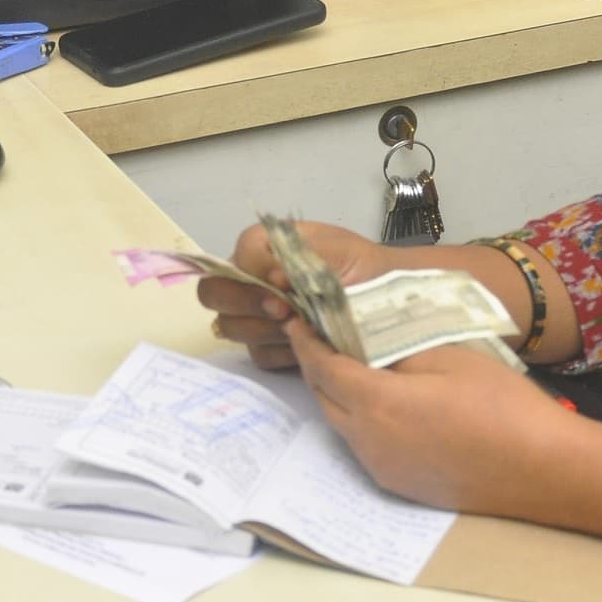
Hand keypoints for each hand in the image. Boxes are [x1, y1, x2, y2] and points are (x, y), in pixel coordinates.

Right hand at [197, 219, 391, 370]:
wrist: (387, 302)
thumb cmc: (363, 270)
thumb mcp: (339, 252)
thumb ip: (302, 256)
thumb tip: (272, 277)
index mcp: (265, 247)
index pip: (235, 256)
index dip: (252, 272)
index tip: (283, 284)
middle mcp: (252, 279)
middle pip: (214, 293)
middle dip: (246, 304)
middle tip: (284, 311)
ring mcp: (256, 316)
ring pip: (231, 327)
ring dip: (265, 329)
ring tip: (301, 326)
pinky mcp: (268, 347)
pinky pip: (258, 355)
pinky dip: (280, 352)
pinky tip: (305, 344)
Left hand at [283, 316, 578, 514]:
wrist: (540, 469)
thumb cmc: (500, 406)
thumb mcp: (448, 359)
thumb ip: (398, 352)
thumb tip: (368, 349)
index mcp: (377, 404)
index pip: (323, 368)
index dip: (306, 342)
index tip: (297, 320)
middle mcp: (368, 442)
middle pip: (324, 399)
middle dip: (317, 367)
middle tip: (322, 337)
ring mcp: (383, 468)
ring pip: (343, 425)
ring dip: (339, 395)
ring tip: (353, 366)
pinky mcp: (400, 484)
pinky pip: (366, 446)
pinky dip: (362, 419)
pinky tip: (385, 403)